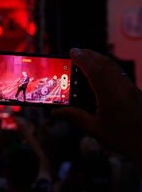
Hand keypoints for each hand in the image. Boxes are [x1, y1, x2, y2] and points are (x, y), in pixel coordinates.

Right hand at [52, 48, 141, 164]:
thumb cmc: (127, 140)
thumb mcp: (96, 129)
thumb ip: (76, 117)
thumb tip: (57, 112)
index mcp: (113, 97)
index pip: (96, 70)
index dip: (83, 59)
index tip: (72, 52)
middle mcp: (124, 88)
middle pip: (106, 63)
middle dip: (90, 54)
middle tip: (75, 52)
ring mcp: (131, 88)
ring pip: (114, 66)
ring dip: (99, 59)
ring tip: (85, 58)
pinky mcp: (135, 91)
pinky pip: (119, 73)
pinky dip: (107, 67)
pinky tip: (99, 72)